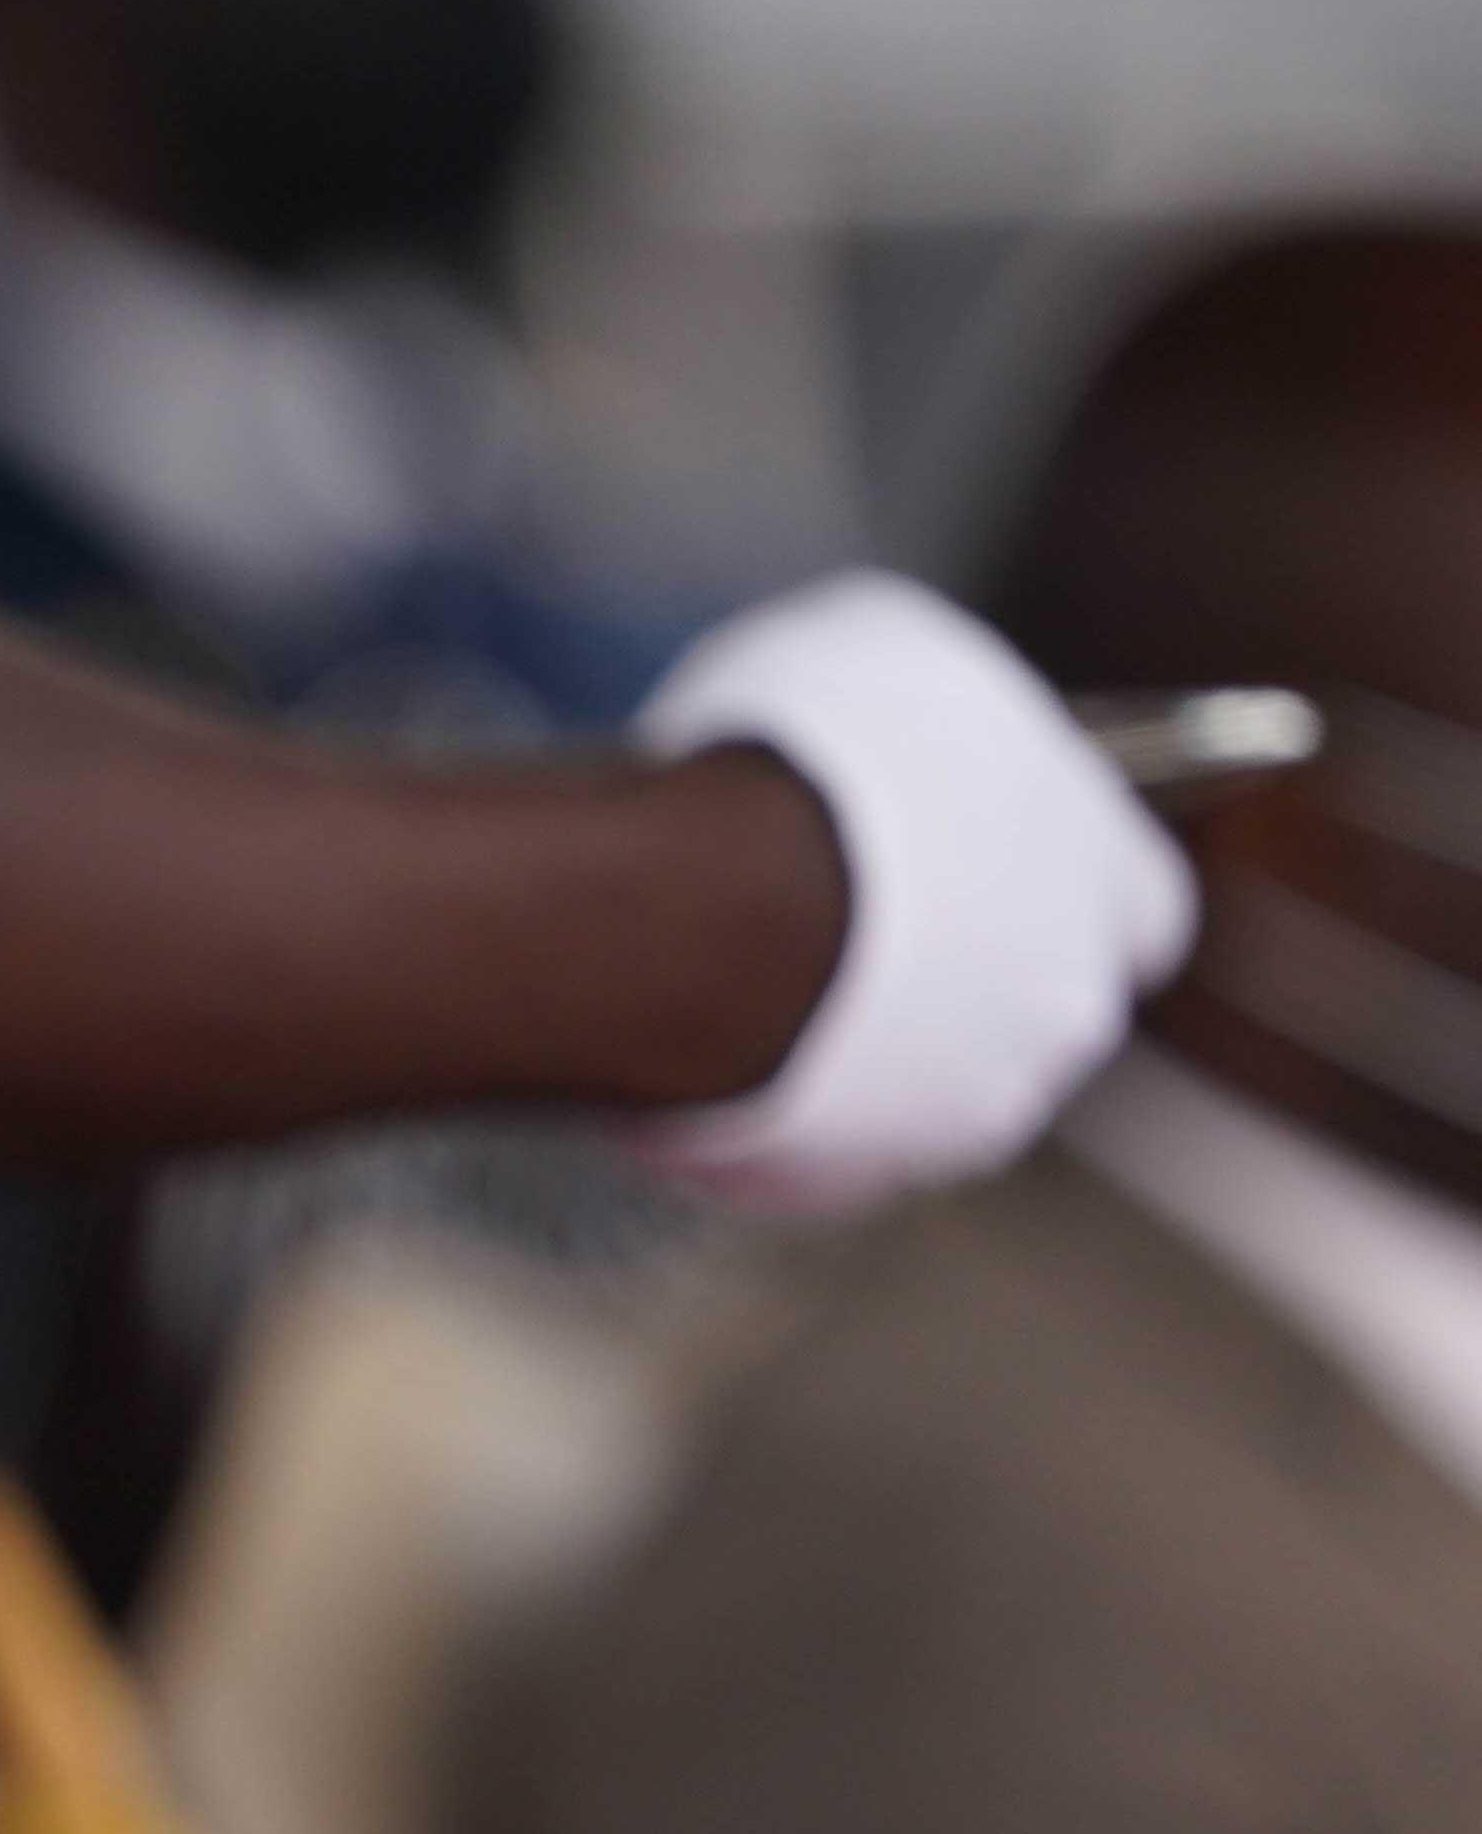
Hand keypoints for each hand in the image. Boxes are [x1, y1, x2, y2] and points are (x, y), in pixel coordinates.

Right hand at [629, 568, 1194, 1211]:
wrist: (692, 916)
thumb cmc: (801, 770)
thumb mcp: (886, 648)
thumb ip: (945, 707)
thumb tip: (918, 721)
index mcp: (1105, 880)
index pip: (1142, 911)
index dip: (1068, 893)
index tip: (1002, 872)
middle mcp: (1060, 1014)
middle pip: (1029, 1010)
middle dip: (959, 979)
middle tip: (850, 922)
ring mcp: (955, 1116)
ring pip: (923, 1090)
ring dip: (865, 1049)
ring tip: (758, 981)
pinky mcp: (841, 1184)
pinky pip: (815, 1150)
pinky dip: (772, 1109)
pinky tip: (707, 1043)